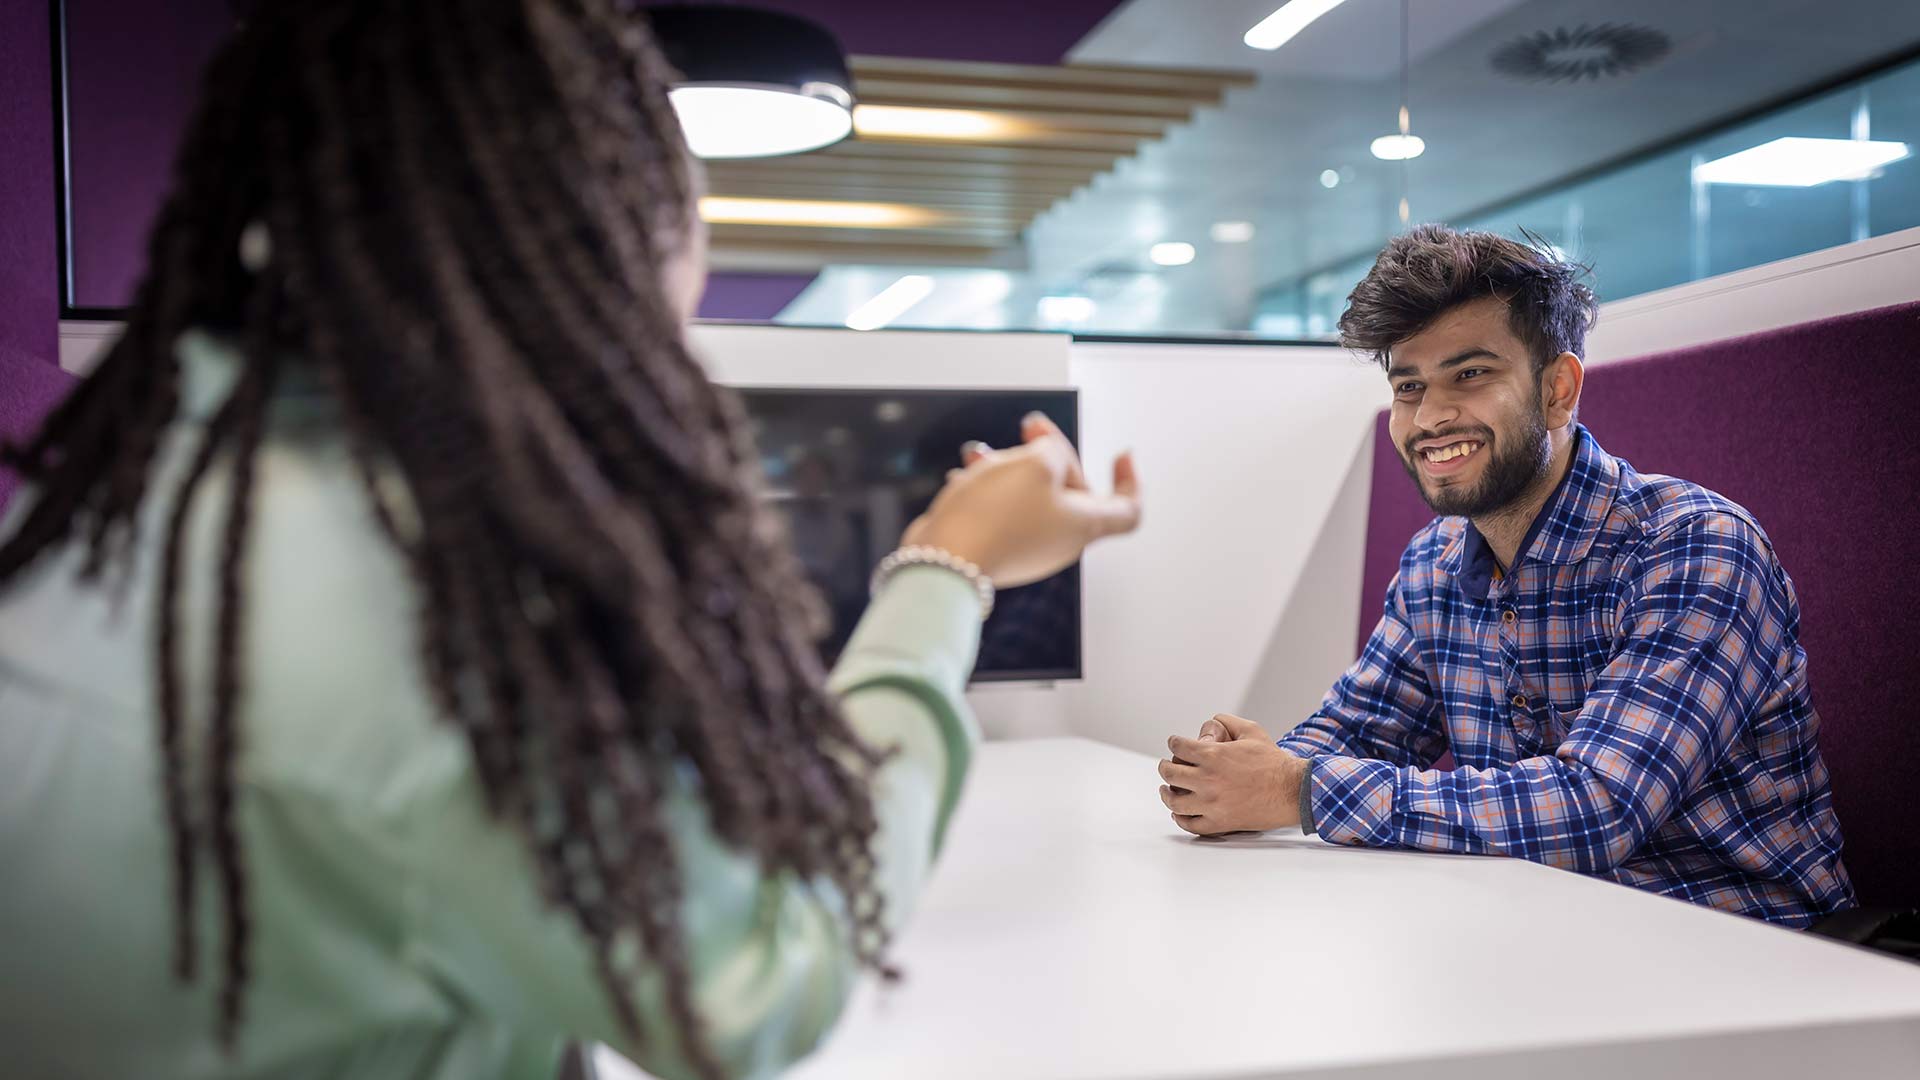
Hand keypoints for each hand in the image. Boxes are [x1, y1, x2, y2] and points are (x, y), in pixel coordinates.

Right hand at [901, 413, 1141, 587]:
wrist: (944, 559)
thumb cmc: (995, 514)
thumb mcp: (1036, 464)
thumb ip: (1054, 450)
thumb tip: (1049, 457)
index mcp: (1083, 525)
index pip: (1127, 510)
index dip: (1130, 480)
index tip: (1122, 454)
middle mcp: (1060, 541)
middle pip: (1072, 490)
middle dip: (1051, 453)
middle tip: (1030, 427)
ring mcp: (1028, 547)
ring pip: (1031, 496)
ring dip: (1011, 467)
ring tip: (982, 451)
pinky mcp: (997, 548)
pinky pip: (1003, 511)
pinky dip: (990, 488)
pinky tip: (967, 474)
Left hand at [1158, 714, 1306, 835]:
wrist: (1292, 790)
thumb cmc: (1273, 762)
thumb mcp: (1252, 730)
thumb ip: (1227, 721)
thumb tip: (1211, 722)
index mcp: (1213, 756)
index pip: (1178, 747)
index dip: (1174, 743)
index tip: (1174, 744)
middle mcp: (1207, 780)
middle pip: (1170, 773)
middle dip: (1166, 767)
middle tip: (1167, 766)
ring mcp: (1211, 804)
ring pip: (1174, 801)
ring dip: (1166, 793)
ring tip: (1166, 788)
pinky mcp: (1219, 823)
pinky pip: (1190, 824)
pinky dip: (1180, 818)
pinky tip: (1179, 811)